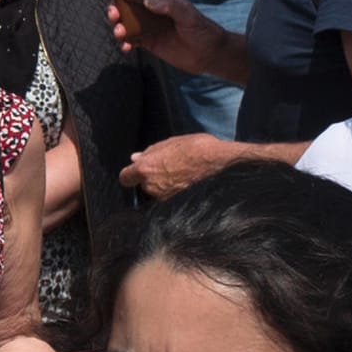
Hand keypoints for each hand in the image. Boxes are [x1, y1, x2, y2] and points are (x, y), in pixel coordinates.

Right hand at [105, 0, 226, 75]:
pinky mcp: (148, 43)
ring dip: (118, 27)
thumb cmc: (202, 29)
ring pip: (125, 23)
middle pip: (126, 6)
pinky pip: (130, 41)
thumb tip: (146, 1)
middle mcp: (152, 11)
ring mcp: (149, 27)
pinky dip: (124, 43)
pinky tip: (126, 47)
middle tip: (114, 14)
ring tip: (120, 33)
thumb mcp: (188, 14)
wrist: (209, 55)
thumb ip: (169, 6)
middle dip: (115, 8)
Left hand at [120, 132, 238, 197]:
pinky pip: (171, 202)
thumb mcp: (174, 142)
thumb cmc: (200, 149)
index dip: (131, 175)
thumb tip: (135, 158)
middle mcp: (151, 188)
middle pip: (144, 187)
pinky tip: (190, 189)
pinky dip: (177, 197)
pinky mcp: (178, 209)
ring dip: (166, 189)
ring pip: (158, 195)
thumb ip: (151, 152)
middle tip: (172, 172)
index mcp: (146, 169)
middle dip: (153, 181)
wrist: (226, 166)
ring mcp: (165, 200)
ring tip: (185, 179)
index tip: (139, 173)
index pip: (125, 177)